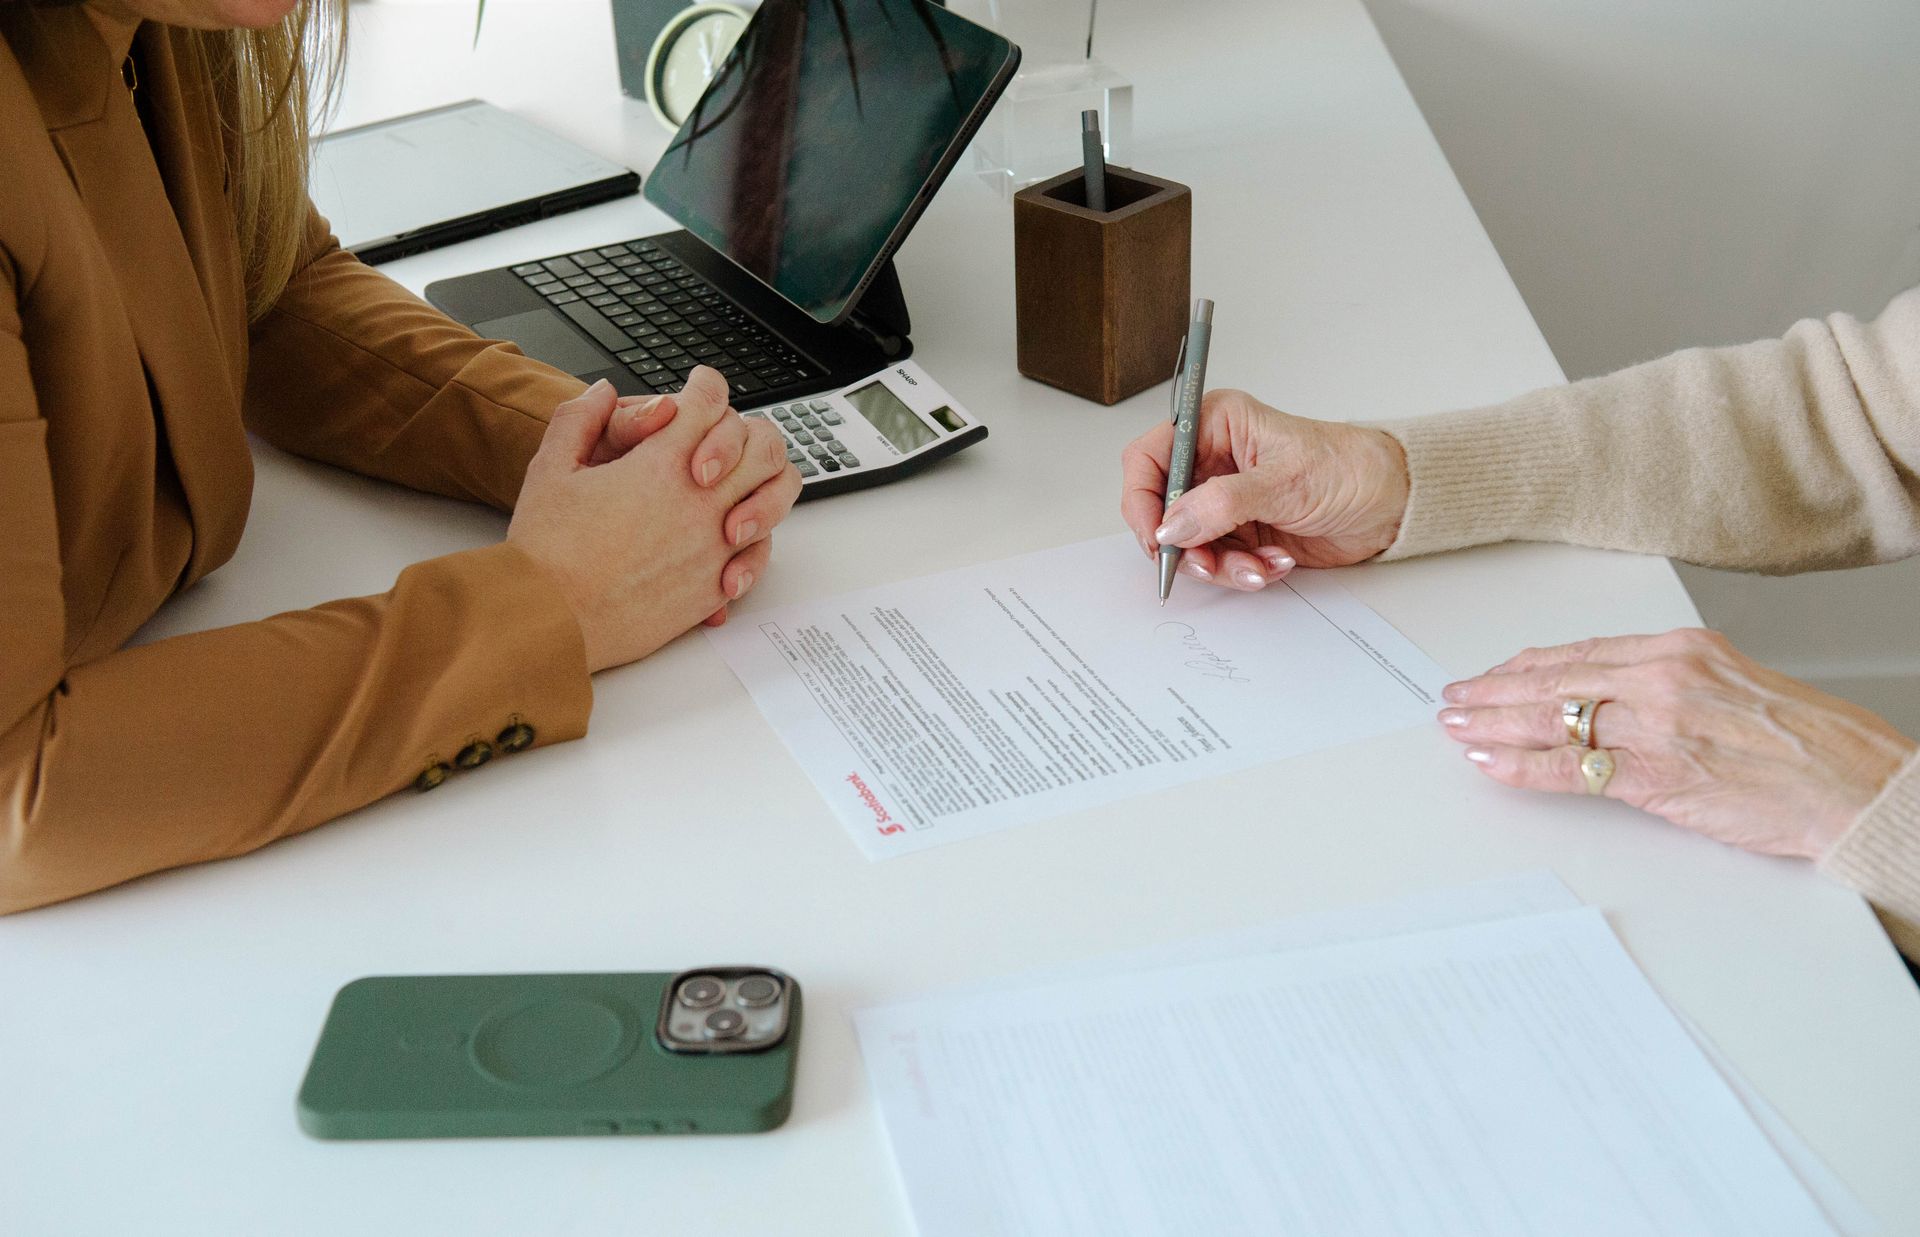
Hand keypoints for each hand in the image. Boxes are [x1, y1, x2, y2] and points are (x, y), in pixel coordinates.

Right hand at [509, 369, 800, 670]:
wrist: (549, 621)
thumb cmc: (546, 550)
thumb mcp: (551, 467)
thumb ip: (581, 419)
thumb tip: (604, 393)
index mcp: (662, 464)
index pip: (710, 401)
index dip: (705, 387)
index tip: (698, 390)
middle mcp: (700, 501)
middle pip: (760, 444)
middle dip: (744, 432)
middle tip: (722, 436)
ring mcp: (714, 546)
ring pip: (773, 499)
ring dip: (760, 484)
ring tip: (735, 486)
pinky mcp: (714, 587)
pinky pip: (759, 554)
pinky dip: (752, 541)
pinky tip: (730, 537)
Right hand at [1119, 389, 1409, 590]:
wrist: (1391, 502)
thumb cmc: (1347, 468)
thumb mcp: (1281, 482)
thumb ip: (1220, 505)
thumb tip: (1172, 526)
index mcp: (1213, 426)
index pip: (1149, 458)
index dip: (1142, 499)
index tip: (1156, 536)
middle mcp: (1213, 462)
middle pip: (1164, 511)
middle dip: (1186, 545)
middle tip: (1208, 564)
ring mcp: (1225, 501)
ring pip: (1190, 545)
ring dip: (1222, 565)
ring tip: (1259, 565)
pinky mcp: (1241, 532)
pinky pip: (1220, 562)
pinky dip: (1245, 571)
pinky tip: (1274, 561)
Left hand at [1438, 628, 1917, 858]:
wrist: (1858, 786)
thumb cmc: (1813, 744)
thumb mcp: (1738, 686)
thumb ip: (1675, 684)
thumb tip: (1617, 696)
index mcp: (1682, 649)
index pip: (1582, 650)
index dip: (1527, 664)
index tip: (1495, 671)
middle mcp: (1663, 678)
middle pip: (1555, 678)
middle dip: (1494, 689)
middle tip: (1454, 697)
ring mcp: (1657, 725)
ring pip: (1551, 717)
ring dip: (1492, 724)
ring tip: (1456, 727)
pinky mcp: (1657, 775)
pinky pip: (1569, 768)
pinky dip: (1522, 766)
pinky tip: (1490, 763)